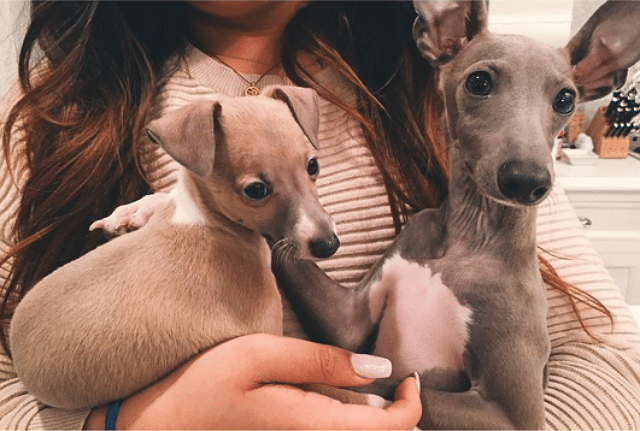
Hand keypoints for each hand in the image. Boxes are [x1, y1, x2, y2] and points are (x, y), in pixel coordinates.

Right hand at [84, 334, 420, 428]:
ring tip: (355, 383)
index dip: (411, 406)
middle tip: (383, 376)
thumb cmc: (201, 387)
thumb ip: (321, 363)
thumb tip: (380, 368)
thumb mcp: (258, 357)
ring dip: (369, 417)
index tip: (408, 377)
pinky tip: (325, 398)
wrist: (153, 427)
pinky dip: (341, 418)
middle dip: (392, 411)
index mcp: (313, 426)